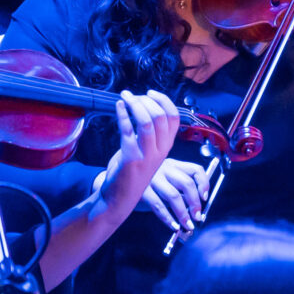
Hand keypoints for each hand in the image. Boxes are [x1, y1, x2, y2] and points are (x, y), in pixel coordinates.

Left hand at [95, 91, 181, 219]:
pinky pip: (128, 131)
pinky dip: (123, 115)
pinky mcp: (131, 159)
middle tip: (132, 96)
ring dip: (135, 105)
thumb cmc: (131, 173)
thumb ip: (149, 134)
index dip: (163, 101)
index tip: (150, 93)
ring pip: (148, 122)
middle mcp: (161, 151)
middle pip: (161, 116)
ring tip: (125, 97)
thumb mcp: (147, 152)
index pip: (174, 117)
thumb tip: (143, 107)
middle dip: (146, 100)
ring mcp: (146, 155)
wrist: (119, 200)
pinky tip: (118, 107)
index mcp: (167, 147)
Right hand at [140, 155, 214, 234]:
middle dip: (195, 203)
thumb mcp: (165, 182)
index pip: (195, 170)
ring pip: (174, 196)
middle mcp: (164, 168)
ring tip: (188, 225)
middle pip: (187, 184)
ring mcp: (152, 178)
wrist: (119, 182)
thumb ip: (179, 190)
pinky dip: (168, 218)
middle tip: (198, 216)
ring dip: (183, 214)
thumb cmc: (147, 185)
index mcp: (173, 164)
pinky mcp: (141, 190)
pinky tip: (173, 226)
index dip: (204, 184)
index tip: (205, 198)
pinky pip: (158, 206)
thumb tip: (196, 209)